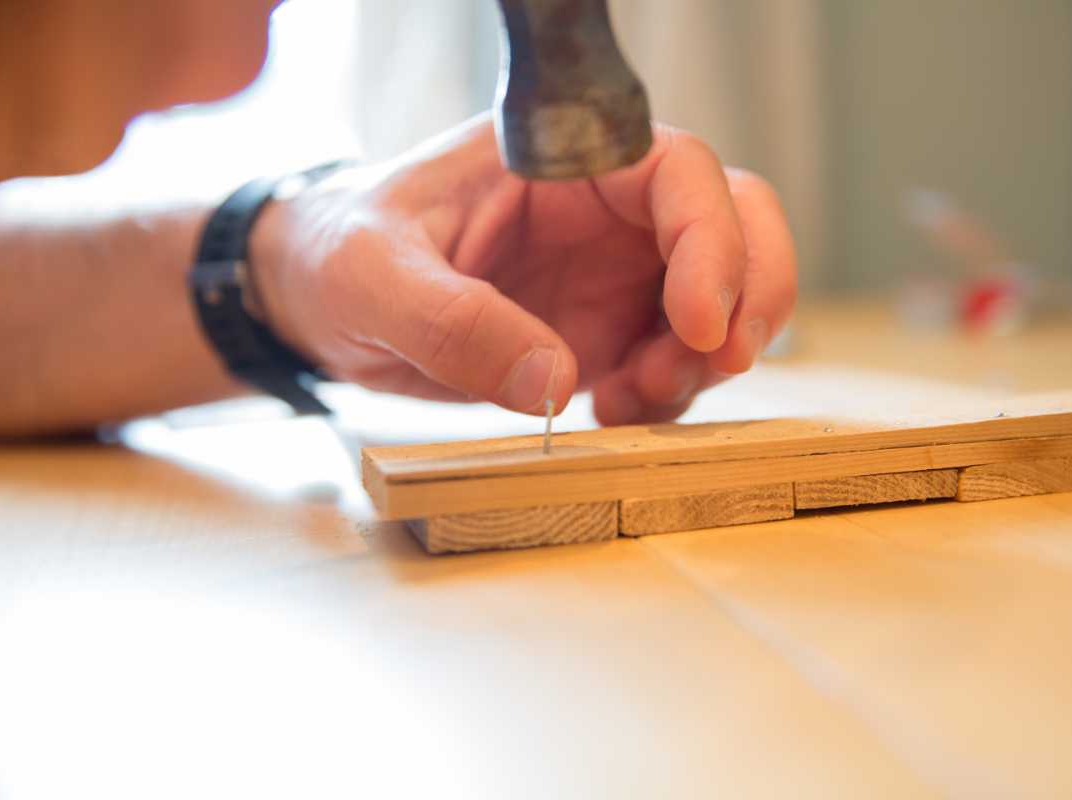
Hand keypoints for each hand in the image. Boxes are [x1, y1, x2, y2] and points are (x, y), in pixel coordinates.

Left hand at [251, 114, 795, 424]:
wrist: (321, 302)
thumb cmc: (342, 255)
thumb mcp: (373, 278)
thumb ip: (452, 321)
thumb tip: (554, 381)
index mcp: (559, 162)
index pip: (678, 170)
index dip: (712, 239)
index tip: (697, 321)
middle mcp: (604, 211)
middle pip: (735, 221)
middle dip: (750, 292)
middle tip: (717, 362)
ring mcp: (612, 273)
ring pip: (721, 299)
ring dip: (706, 359)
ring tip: (627, 401)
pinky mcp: (604, 332)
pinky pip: (674, 361)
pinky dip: (670, 395)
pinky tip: (608, 413)